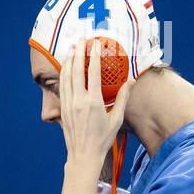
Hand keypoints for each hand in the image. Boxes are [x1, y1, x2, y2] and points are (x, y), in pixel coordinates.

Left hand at [58, 36, 133, 193]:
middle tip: (82, 38)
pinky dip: (64, 72)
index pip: (92, 72)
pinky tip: (66, 66)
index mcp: (93, 102)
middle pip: (76, 69)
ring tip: (72, 47)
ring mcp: (69, 103)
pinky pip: (62, 85)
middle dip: (79, 51)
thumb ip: (123, 98)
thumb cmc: (103, 139)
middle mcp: (79, 100)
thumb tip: (131, 81)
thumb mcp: (116, 118)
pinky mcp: (64, 108)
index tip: (96, 43)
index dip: (94, 55)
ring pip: (66, 76)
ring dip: (69, 59)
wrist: (84, 155)